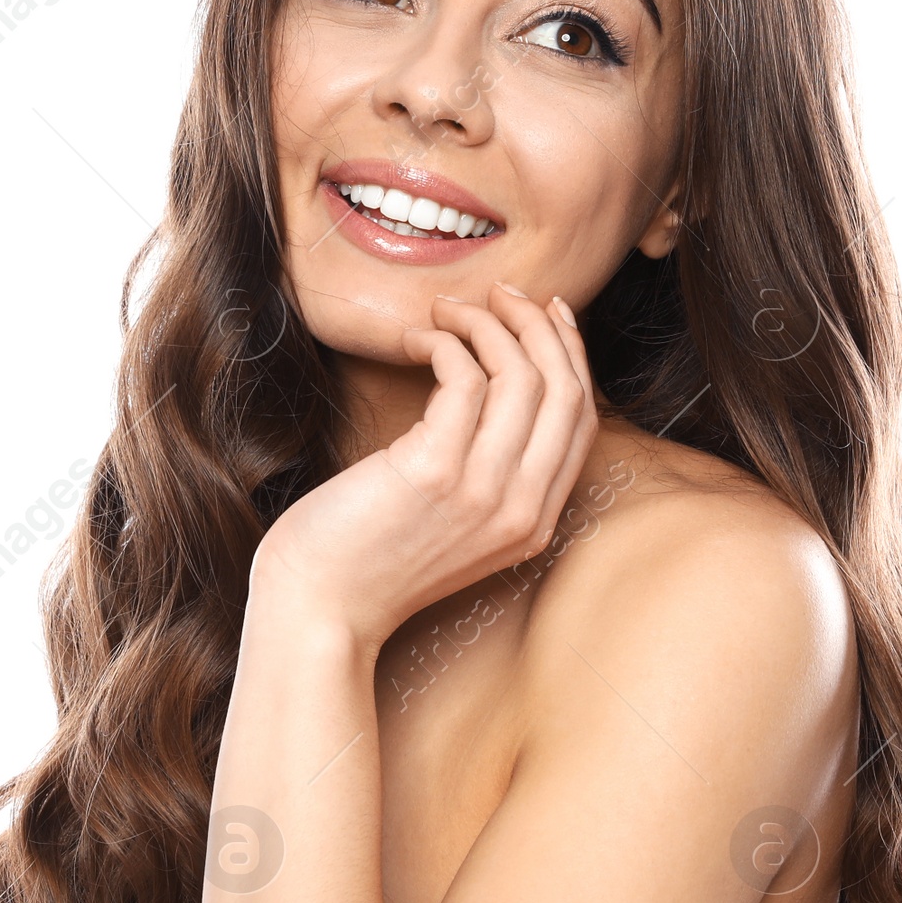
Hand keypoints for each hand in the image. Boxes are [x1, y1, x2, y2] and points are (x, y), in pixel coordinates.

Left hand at [252, 284, 599, 649]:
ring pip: (520, 374)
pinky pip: (464, 376)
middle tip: (498, 293)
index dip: (571, 354)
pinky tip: (416, 341)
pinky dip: (444, 342)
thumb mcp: (453, 523)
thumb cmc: (369, 560)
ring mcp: (482, 492)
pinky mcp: (435, 471)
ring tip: (446, 312)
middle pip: (564, 389)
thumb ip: (488, 476)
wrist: (320, 608)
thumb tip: (494, 387)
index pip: (581, 419)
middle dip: (538, 325)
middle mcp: (521, 510)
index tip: (547, 312)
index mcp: (534, 523)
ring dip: (486, 323)